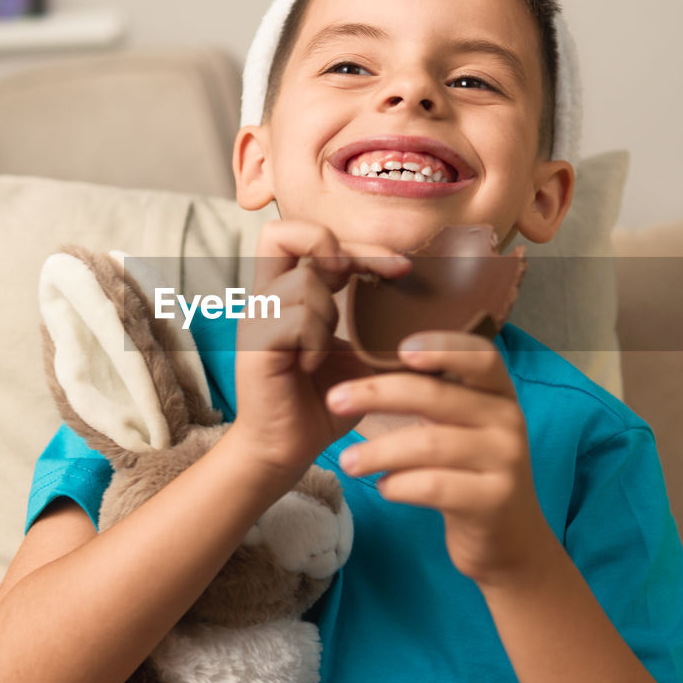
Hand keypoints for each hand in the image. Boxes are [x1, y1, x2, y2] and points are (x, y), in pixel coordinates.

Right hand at [233, 219, 410, 477]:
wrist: (287, 449)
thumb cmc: (322, 402)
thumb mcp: (359, 353)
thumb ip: (374, 321)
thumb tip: (427, 302)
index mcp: (288, 292)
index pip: (307, 235)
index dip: (355, 243)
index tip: (400, 267)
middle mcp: (265, 298)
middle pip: (282, 233)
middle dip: (339, 250)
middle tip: (374, 278)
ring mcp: (256, 320)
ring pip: (302, 284)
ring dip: (328, 312)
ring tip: (325, 348)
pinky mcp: (254, 348)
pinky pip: (293, 320)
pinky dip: (313, 341)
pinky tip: (313, 365)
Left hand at [325, 331, 553, 587]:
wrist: (511, 541)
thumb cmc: (471, 473)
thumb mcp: (465, 429)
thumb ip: (436, 397)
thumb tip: (368, 369)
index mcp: (500, 395)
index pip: (479, 356)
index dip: (441, 347)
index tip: (400, 349)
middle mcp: (508, 421)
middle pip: (437, 397)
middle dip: (378, 394)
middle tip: (335, 399)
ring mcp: (505, 462)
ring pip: (428, 445)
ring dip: (378, 452)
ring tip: (347, 462)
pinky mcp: (492, 501)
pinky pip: (433, 486)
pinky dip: (398, 485)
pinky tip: (383, 487)